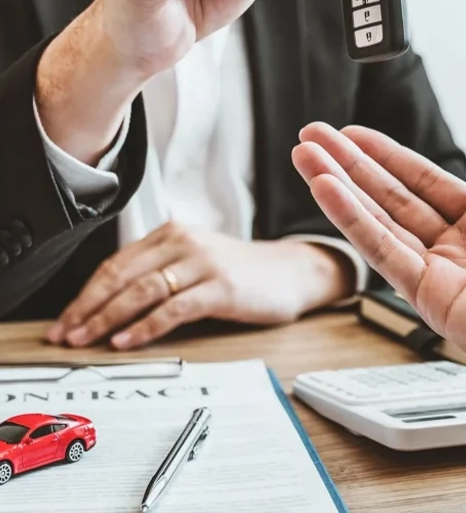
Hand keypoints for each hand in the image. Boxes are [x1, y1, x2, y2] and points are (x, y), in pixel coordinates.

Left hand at [45, 222, 353, 348]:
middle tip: (66, 334)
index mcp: (172, 233)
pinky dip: (145, 326)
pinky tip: (127, 340)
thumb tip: (109, 305)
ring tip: (86, 339)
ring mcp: (204, 263)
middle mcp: (184, 242)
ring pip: (143, 290)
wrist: (289, 272)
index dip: (86, 293)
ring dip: (108, 318)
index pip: (117, 263)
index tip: (66, 319)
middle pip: (123, 275)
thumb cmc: (240, 272)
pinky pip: (174, 308)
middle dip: (88, 308)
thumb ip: (159, 271)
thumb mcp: (195, 261)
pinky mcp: (221, 286)